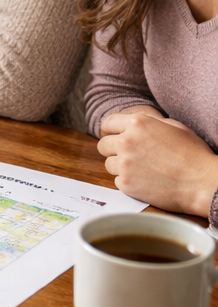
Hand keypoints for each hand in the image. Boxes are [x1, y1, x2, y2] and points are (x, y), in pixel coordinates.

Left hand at [98, 109, 217, 216]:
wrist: (203, 183)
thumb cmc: (193, 155)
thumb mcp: (173, 127)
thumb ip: (149, 123)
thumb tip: (135, 124)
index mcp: (136, 123)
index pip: (107, 123)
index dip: (110, 131)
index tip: (113, 137)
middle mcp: (126, 141)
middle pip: (103, 145)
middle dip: (113, 149)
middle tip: (127, 156)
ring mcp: (124, 164)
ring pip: (108, 163)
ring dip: (120, 166)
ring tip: (140, 170)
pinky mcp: (126, 183)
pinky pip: (117, 180)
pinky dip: (127, 181)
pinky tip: (144, 181)